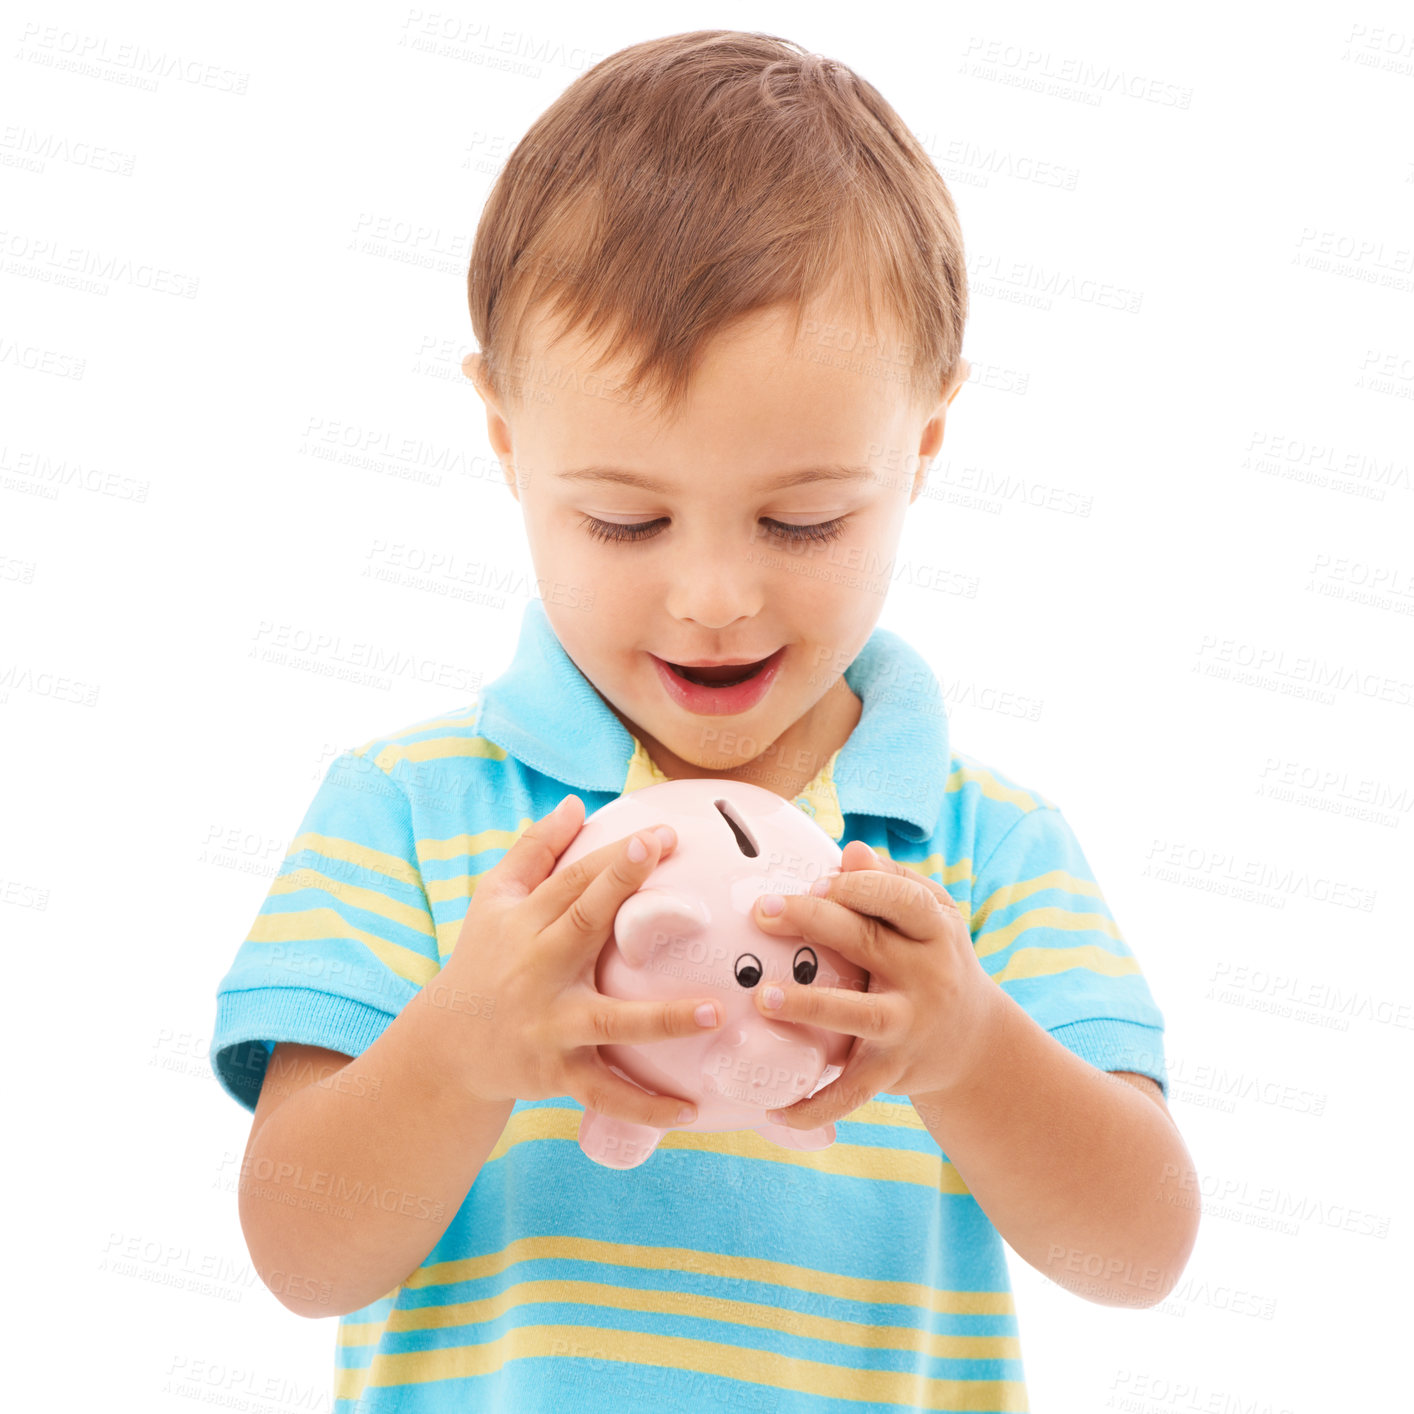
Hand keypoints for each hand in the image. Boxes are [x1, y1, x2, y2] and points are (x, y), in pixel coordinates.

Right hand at [426, 795, 723, 1126]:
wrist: (447, 1046)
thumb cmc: (483, 958)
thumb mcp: (494, 899)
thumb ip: (535, 850)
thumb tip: (574, 803)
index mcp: (526, 923)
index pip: (574, 882)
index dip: (615, 857)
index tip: (660, 834)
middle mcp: (537, 970)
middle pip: (582, 925)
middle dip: (620, 891)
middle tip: (668, 862)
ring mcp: (550, 1025)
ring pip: (608, 1024)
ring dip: (662, 1019)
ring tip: (716, 1011)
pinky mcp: (557, 1074)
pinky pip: (605, 1093)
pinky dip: (644, 1106)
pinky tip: (689, 1110)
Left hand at [749, 839, 1001, 1128]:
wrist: (974, 1043)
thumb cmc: (933, 959)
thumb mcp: (931, 917)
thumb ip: (891, 882)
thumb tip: (850, 852)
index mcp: (935, 931)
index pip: (902, 900)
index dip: (860, 888)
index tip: (818, 881)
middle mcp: (926, 977)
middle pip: (869, 944)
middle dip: (814, 922)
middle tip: (762, 911)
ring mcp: (909, 1027)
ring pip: (859, 1016)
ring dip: (811, 1006)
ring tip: (763, 996)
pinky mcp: (892, 1071)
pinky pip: (851, 1092)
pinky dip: (814, 1106)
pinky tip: (773, 1108)